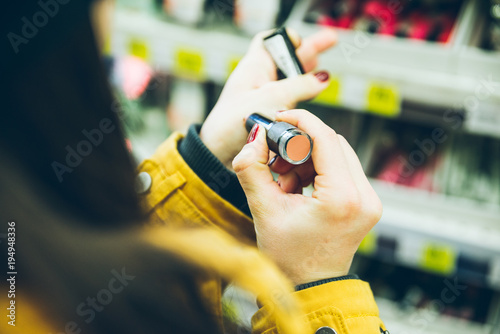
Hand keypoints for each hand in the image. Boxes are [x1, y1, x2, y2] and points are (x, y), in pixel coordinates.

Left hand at [200, 29, 336, 167]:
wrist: (218, 153)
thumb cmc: (231, 123)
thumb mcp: (272, 98)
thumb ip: (300, 86)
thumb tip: (322, 79)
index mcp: (255, 66)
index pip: (270, 41)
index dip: (287, 39)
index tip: (302, 42)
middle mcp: (260, 80)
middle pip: (287, 58)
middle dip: (308, 50)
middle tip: (330, 41)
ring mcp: (264, 98)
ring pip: (290, 80)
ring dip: (307, 75)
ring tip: (325, 70)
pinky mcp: (268, 116)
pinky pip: (289, 101)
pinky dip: (302, 97)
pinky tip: (312, 96)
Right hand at [232, 109, 382, 284]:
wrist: (311, 287)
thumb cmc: (290, 258)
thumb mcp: (264, 211)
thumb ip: (252, 169)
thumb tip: (254, 137)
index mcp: (342, 199)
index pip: (325, 138)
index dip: (300, 121)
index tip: (279, 117)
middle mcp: (364, 197)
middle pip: (333, 143)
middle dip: (301, 142)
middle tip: (275, 155)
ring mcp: (369, 200)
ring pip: (338, 153)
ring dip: (308, 156)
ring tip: (284, 178)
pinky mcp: (366, 203)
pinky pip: (343, 168)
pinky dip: (318, 168)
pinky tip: (298, 185)